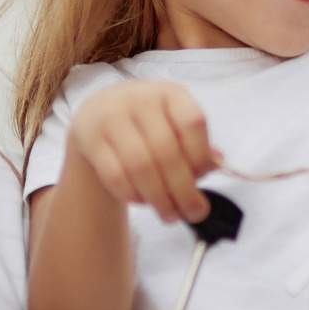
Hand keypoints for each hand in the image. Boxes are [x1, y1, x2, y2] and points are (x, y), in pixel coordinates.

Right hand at [68, 81, 219, 225]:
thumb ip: (197, 146)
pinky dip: (133, 195)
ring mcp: (111, 117)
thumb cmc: (148, 125)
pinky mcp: (90, 138)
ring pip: (140, 167)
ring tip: (170, 215)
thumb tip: (218, 164)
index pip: (192, 123)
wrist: (97, 114)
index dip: (201, 156)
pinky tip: (143, 201)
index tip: (203, 179)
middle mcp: (139, 99)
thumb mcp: (174, 124)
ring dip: (159, 199)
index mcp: (169, 94)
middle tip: (194, 213)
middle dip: (184, 191)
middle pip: (167, 152)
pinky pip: (115, 176)